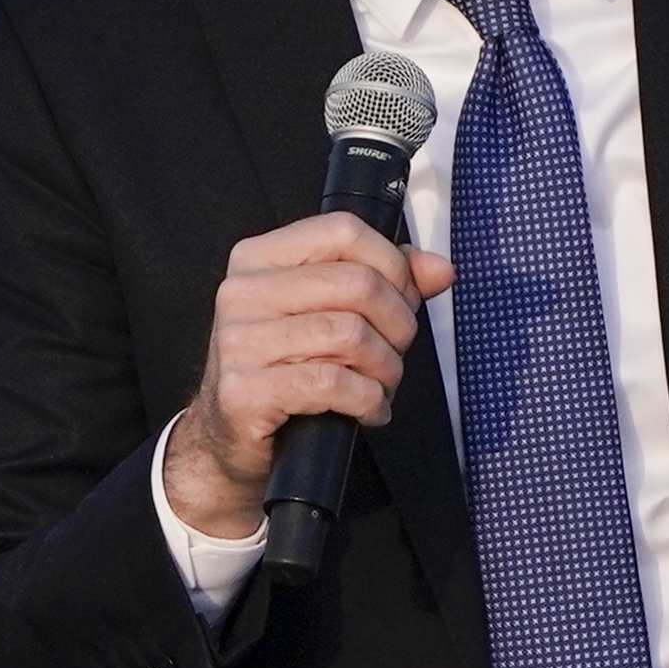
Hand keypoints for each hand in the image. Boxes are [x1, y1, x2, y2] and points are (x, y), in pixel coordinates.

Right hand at [163, 213, 453, 538]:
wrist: (230, 437)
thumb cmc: (284, 368)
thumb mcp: (328, 312)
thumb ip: (385, 281)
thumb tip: (438, 269)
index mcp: (260, 258)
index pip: (343, 231)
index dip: (392, 263)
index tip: (404, 297)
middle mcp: (242, 292)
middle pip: (358, 285)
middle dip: (398, 324)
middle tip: (396, 351)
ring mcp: (238, 342)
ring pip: (351, 336)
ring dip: (386, 368)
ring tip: (381, 384)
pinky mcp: (245, 391)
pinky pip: (333, 384)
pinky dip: (368, 400)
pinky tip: (367, 409)